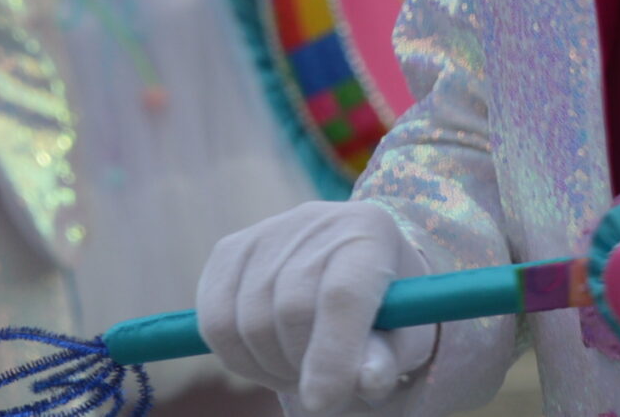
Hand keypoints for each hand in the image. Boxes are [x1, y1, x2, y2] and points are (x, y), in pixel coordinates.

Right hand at [198, 200, 435, 413]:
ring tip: (302, 370)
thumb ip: (388, 360)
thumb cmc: (386, 316)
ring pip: (248, 322)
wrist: (351, 275)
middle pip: (291, 310)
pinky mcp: (229, 251)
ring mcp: (268, 231)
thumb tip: (367, 380)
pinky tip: (269, 357)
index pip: (342, 294)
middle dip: (303, 367)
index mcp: (370, 233)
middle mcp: (317, 221)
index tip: (324, 403)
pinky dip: (238, 358)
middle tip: (323, 387)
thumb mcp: (403, 341)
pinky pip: (215, 324)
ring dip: (271, 367)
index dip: (331, 354)